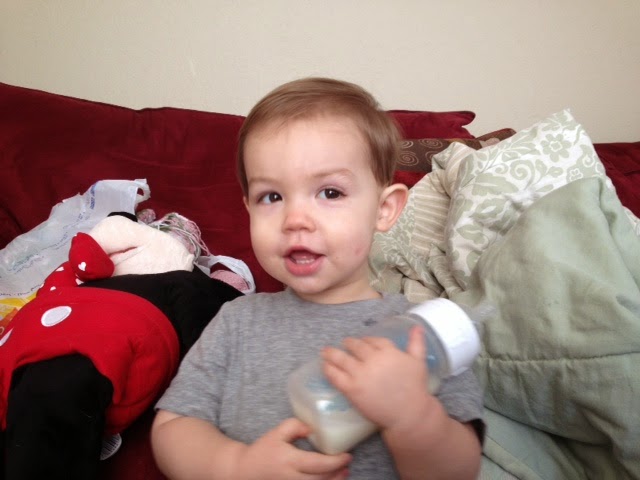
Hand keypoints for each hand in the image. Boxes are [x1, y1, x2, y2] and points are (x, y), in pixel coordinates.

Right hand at [235, 418, 350, 479]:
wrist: (245, 471)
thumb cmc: (263, 450)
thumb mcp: (277, 432)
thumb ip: (296, 426)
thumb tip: (314, 429)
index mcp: (289, 461)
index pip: (318, 464)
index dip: (336, 462)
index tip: (347, 455)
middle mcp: (292, 478)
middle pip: (322, 479)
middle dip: (338, 472)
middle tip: (347, 462)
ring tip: (343, 472)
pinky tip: (330, 479)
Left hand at [321, 326, 429, 429]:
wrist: (409, 413)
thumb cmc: (415, 388)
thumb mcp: (418, 362)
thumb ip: (416, 343)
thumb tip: (416, 327)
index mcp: (388, 352)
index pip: (373, 340)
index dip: (367, 340)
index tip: (363, 341)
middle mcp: (372, 360)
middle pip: (356, 347)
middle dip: (349, 344)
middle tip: (345, 343)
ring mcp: (361, 374)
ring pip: (342, 359)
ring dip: (331, 353)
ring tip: (325, 351)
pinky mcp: (352, 389)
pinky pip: (336, 376)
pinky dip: (329, 370)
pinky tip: (325, 366)